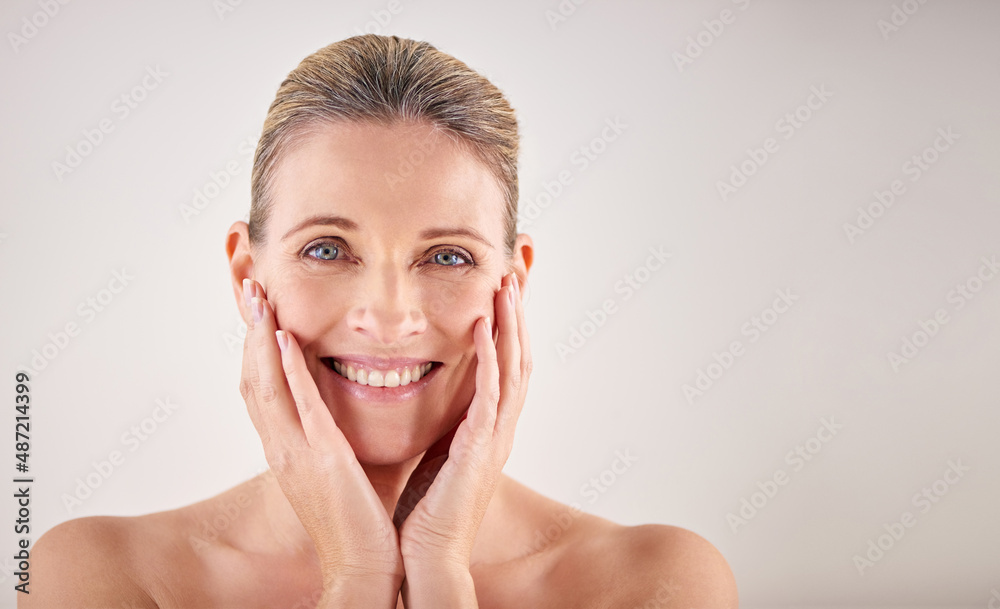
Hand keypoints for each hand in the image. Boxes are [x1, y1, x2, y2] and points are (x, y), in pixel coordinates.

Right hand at [239, 279, 403, 601]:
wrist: (362, 566)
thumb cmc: (360, 519)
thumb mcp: (342, 467)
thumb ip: (339, 434)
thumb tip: (353, 402)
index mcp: (287, 449)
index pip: (262, 388)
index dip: (255, 347)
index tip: (257, 310)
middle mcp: (282, 447)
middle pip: (252, 377)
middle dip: (250, 331)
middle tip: (249, 288)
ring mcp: (295, 452)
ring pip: (266, 384)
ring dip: (261, 338)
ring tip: (258, 298)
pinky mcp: (319, 459)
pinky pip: (299, 406)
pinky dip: (289, 369)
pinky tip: (286, 338)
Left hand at [393, 272, 531, 576]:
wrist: (426, 556)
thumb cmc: (426, 511)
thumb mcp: (437, 453)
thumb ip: (444, 422)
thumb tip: (431, 397)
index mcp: (488, 428)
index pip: (506, 365)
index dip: (509, 326)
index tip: (503, 289)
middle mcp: (499, 428)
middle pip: (519, 356)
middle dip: (519, 313)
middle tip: (516, 272)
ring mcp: (494, 437)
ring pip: (513, 367)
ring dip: (511, 324)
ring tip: (507, 284)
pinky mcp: (480, 448)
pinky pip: (490, 393)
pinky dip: (490, 357)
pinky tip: (483, 326)